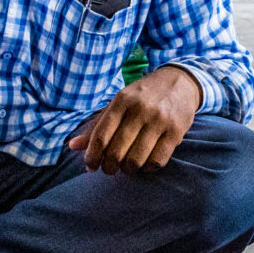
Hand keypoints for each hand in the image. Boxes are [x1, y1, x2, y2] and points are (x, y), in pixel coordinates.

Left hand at [68, 64, 200, 173]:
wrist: (180, 82)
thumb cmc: (143, 96)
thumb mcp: (119, 103)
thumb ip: (97, 125)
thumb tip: (73, 146)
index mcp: (122, 101)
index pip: (101, 136)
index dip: (93, 156)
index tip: (91, 166)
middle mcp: (140, 109)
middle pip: (117, 151)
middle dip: (109, 166)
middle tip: (109, 169)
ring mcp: (160, 121)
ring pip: (136, 159)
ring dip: (128, 170)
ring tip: (126, 168)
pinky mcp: (176, 131)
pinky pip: (157, 161)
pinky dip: (147, 169)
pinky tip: (144, 165)